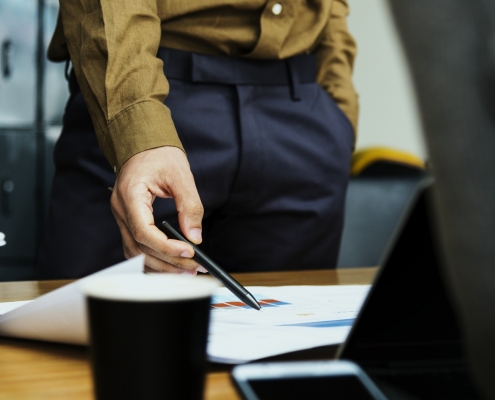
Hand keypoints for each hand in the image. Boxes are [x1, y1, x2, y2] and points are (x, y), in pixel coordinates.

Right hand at [110, 146, 205, 274]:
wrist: (143, 143)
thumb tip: (194, 236)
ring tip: (185, 271)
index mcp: (131, 195)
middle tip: (193, 269)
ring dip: (160, 265)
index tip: (188, 253)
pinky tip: (170, 264)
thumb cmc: (159, 154)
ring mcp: (122, 216)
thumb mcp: (181, 176)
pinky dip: (152, 259)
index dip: (166, 247)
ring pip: (135, 252)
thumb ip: (189, 206)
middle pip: (139, 248)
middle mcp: (121, 209)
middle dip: (168, 262)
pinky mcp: (128, 221)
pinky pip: (136, 247)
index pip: (144, 232)